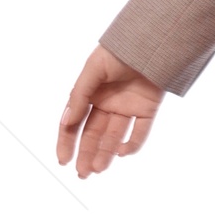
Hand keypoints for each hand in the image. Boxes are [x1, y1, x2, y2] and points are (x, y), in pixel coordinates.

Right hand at [57, 47, 162, 177]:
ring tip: (97, 169)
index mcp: (91, 94)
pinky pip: (140, 131)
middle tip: (82, 174)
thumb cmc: (119, 50)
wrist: (151, 40)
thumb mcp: (93, 70)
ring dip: (105, 154)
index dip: (67, 141)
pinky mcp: (148, 109)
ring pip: (114, 137)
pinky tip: (122, 152)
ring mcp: (128, 107)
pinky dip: (132, 144)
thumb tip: (66, 122)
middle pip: (94, 135)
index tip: (63, 160)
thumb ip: (80, 96)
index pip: (75, 123)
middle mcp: (108, 104)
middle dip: (86, 155)